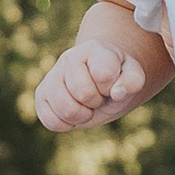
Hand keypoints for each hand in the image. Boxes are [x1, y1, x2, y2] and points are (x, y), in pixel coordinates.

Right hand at [35, 39, 153, 132]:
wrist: (99, 82)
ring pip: (65, 109)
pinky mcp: (41, 95)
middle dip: (96, 102)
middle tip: (99, 96)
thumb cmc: (117, 79)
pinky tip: (73, 114)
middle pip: (83, 93)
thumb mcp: (133, 77)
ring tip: (86, 105)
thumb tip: (117, 93)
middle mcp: (69, 58)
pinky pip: (49, 120)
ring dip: (82, 115)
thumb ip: (133, 81)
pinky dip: (66, 125)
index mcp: (94, 49)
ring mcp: (52, 76)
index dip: (111, 88)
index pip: (103, 74)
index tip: (112, 85)